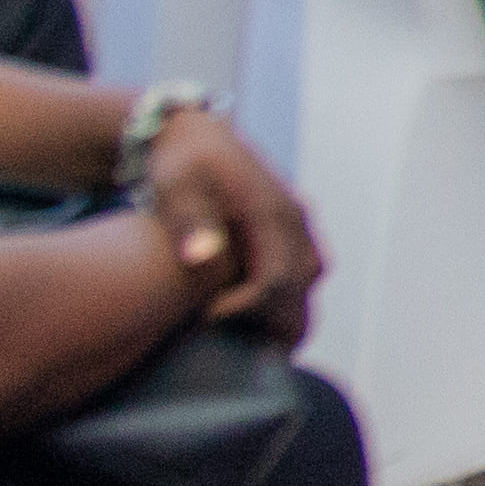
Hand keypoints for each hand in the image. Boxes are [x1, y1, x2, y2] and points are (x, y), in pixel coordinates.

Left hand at [139, 110, 323, 330]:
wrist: (196, 134)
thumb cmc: (180, 163)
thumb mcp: (175, 186)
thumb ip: (189, 222)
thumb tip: (202, 258)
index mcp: (270, 211)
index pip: (275, 278)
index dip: (246, 309)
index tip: (206, 320)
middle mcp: (294, 219)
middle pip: (301, 287)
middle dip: (272, 324)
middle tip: (234, 351)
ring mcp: (298, 223)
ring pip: (309, 280)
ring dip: (287, 312)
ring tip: (252, 342)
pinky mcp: (292, 228)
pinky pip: (304, 270)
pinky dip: (289, 296)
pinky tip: (258, 315)